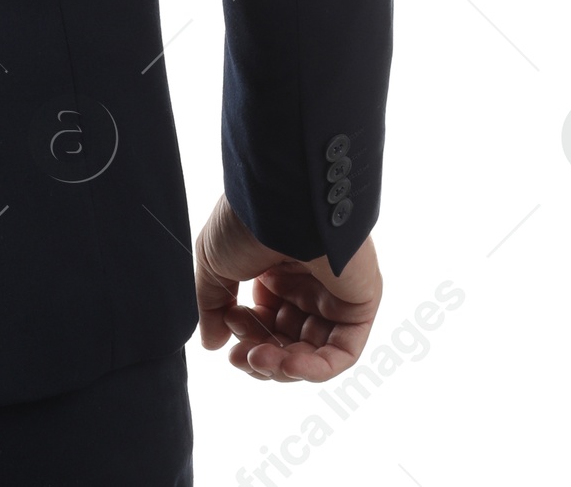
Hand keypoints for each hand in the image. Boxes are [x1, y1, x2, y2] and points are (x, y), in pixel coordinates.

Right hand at [195, 194, 381, 382]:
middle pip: (287, 341)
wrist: (281, 202)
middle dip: (261, 355)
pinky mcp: (358, 306)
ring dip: (283, 365)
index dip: (245, 335)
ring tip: (259, 359)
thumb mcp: (214, 263)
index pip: (265, 320)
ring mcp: (335, 296)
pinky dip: (315, 369)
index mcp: (277, 270)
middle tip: (242, 357)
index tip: (227, 331)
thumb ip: (212, 306)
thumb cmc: (247, 221)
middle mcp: (307, 284)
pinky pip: (342, 352)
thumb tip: (213, 343)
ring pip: (313, 352)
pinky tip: (287, 366)